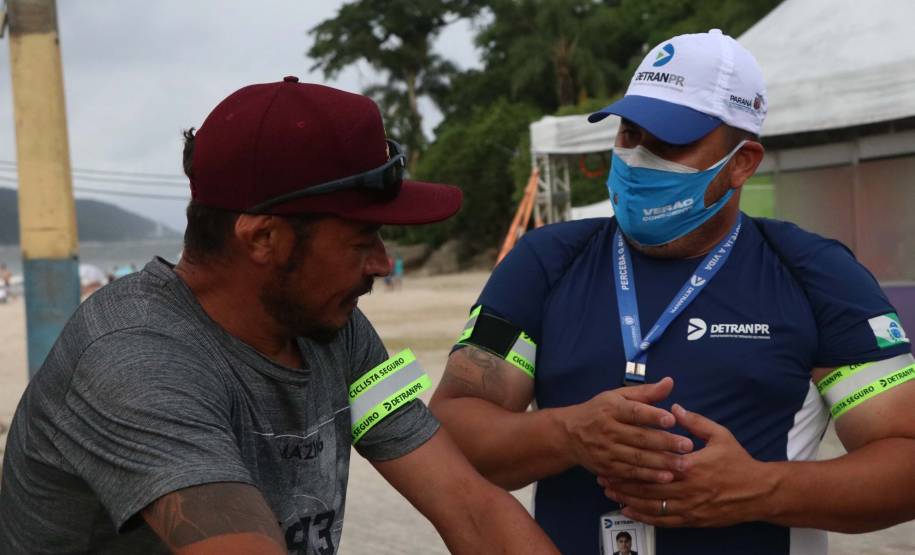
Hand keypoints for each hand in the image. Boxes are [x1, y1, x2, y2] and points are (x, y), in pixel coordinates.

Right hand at [560, 378, 692, 483]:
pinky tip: (666, 477)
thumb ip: (645, 392)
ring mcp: (606, 451)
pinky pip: (630, 473)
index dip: (653, 416)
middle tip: (687, 445)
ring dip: (661, 462)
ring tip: (683, 464)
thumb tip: (670, 382)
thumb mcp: (618, 396)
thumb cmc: (599, 411)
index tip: (673, 420)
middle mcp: (608, 430)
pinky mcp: (607, 467)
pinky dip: (649, 476)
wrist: (569, 435)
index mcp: (611, 408)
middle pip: (639, 437)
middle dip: (665, 442)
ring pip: (637, 458)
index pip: (634, 412)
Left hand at [598, 403, 772, 526]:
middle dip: (622, 483)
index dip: (631, 464)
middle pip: (646, 488)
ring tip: (610, 494)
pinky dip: (644, 517)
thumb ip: (695, 422)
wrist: (759, 492)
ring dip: (628, 500)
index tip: (613, 458)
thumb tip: (674, 407)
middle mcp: (687, 489)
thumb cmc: (738, 462)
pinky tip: (630, 512)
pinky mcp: (692, 520)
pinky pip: (663, 521)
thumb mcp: (720, 435)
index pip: (653, 466)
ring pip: (651, 506)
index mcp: (690, 466)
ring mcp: (689, 507)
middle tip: (603, 477)